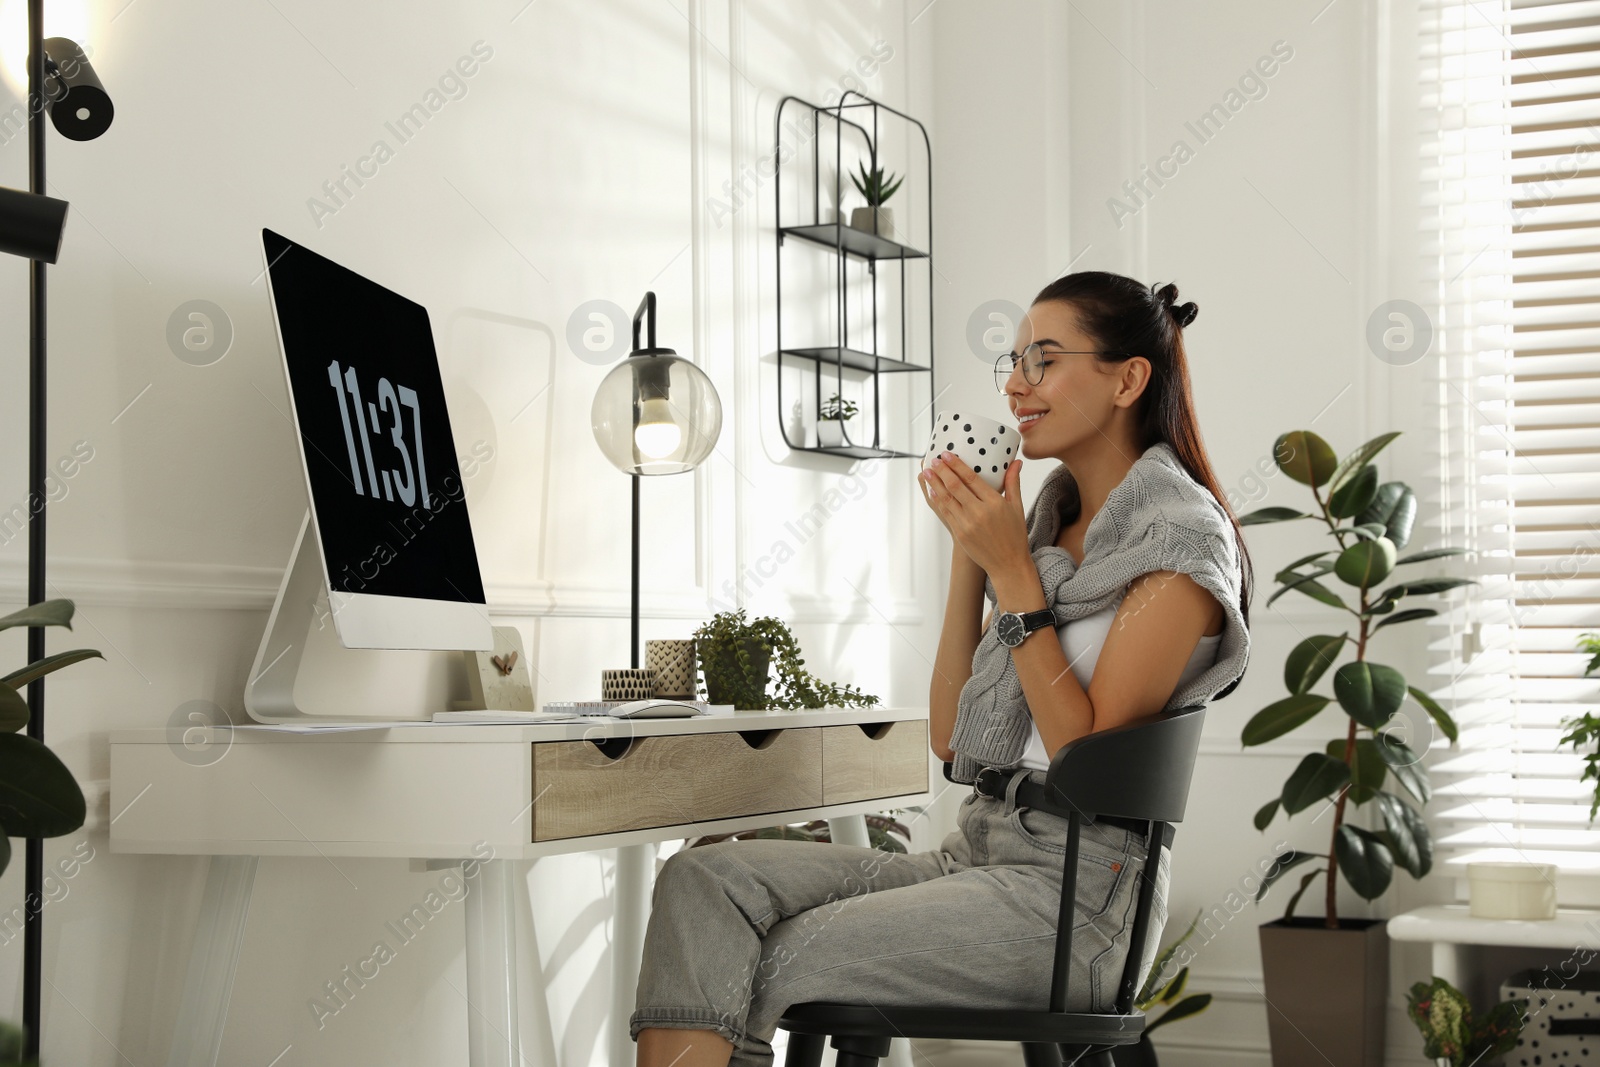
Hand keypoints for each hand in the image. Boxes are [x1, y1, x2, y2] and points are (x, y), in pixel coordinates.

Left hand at [917, 452, 1030, 577]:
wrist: (1008, 564)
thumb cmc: (1014, 534)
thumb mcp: (1017, 507)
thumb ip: (1013, 483)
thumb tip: (1016, 462)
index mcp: (994, 503)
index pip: (971, 478)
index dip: (957, 465)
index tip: (947, 455)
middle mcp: (979, 512)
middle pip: (955, 486)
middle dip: (942, 471)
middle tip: (933, 459)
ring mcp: (967, 524)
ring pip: (947, 499)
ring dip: (935, 483)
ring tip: (927, 471)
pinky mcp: (960, 534)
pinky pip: (946, 513)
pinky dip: (938, 500)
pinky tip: (933, 490)